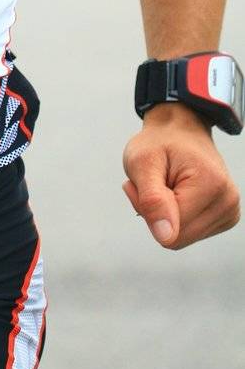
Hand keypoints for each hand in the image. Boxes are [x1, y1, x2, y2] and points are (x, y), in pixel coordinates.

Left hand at [122, 104, 240, 248]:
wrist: (179, 129)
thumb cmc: (158, 143)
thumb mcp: (142, 163)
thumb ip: (152, 201)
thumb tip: (166, 238)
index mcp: (212, 186)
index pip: (170, 231)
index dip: (145, 209)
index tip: (138, 183)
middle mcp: (228, 202)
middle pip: (177, 239)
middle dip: (154, 215)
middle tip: (151, 183)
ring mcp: (230, 211)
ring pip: (182, 238)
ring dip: (164, 215)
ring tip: (164, 185)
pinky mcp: (225, 218)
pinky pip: (189, 233)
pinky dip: (175, 217)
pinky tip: (175, 193)